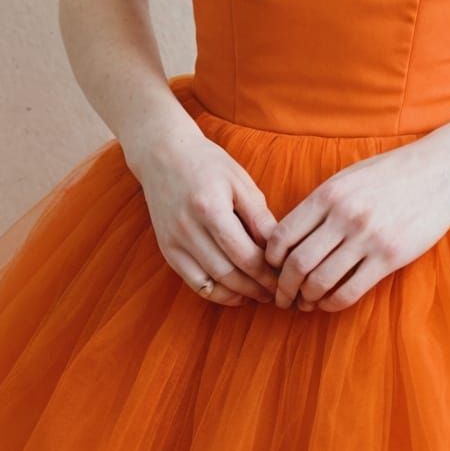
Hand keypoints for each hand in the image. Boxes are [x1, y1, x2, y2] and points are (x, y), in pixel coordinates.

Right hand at [129, 122, 281, 305]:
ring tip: (261, 295)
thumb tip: (278, 248)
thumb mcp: (239, 181)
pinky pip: (194, 282)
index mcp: (210, 208)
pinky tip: (235, 292)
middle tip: (278, 292)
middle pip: (229, 273)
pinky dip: (216, 293)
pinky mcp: (167, 250)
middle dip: (257, 287)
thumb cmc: (207, 164)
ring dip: (239, 294)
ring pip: (211, 283)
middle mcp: (188, 229)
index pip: (245, 254)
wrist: (163, 155)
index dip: (268, 272)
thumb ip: (258, 216)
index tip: (285, 276)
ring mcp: (174, 242)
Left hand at [265, 141, 449, 312]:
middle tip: (281, 298)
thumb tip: (290, 236)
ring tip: (304, 304)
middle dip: (283, 287)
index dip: (270, 260)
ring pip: (320, 281)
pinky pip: (350, 290)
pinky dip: (332, 303)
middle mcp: (343, 215)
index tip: (272, 270)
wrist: (441, 169)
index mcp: (328, 193)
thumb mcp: (349, 177)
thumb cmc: (391, 172)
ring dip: (306, 299)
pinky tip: (328, 303)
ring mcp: (367, 237)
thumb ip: (321, 203)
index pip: (282, 235)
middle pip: (297, 264)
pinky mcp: (390, 256)